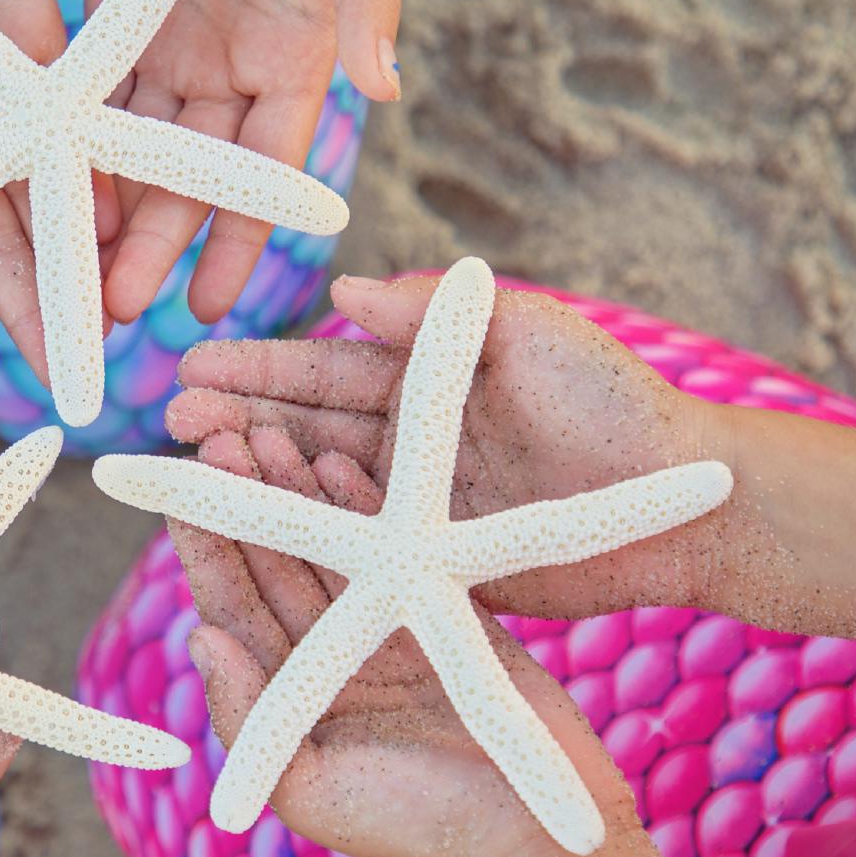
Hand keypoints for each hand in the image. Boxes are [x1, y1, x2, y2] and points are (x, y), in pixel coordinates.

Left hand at [90, 0, 401, 325]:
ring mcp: (168, 47)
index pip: (264, 173)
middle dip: (161, 246)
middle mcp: (232, 69)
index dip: (239, 239)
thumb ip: (366, 1)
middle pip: (191, 180)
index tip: (213, 301)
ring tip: (75, 278)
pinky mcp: (111, 17)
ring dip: (112, 216)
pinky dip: (72, 150)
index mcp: (296, 60)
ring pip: (137, 155)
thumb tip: (387, 87)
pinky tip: (43, 200)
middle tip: (121, 311)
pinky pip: (88, 100)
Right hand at [167, 273, 734, 619]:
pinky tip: (257, 525)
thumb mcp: (525, 330)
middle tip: (174, 418)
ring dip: (255, 476)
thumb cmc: (612, 400)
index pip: (321, 370)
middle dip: (235, 420)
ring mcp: (415, 508)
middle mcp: (407, 444)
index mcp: (424, 383)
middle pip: (302, 428)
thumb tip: (342, 291)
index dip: (256, 368)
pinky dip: (306, 534)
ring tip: (200, 463)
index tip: (191, 364)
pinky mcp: (432, 566)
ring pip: (315, 489)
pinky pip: (356, 550)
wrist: (681, 502)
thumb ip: (436, 314)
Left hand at [172, 423, 637, 856]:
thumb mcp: (312, 789)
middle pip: (274, 564)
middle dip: (247, 500)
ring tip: (272, 432)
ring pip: (329, 547)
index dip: (205, 548)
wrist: (536, 843)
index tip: (178, 490)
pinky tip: (343, 458)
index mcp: (288, 696)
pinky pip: (396, 547)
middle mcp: (327, 657)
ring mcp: (384, 631)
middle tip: (221, 434)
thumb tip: (197, 639)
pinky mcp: (442, 612)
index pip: (232, 608)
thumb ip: (251, 719)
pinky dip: (369, 506)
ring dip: (299, 491)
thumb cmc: (417, 831)